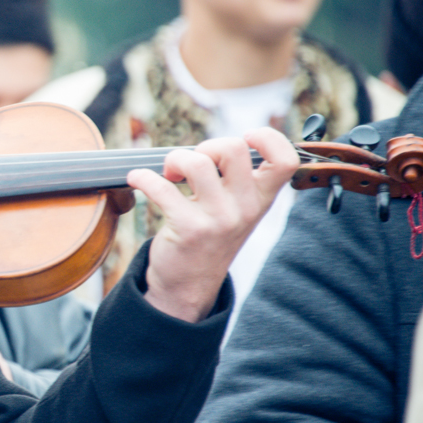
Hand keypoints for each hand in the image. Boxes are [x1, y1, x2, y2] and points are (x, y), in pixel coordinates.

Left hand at [126, 127, 297, 321]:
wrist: (188, 285)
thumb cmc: (209, 236)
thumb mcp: (237, 209)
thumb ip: (239, 179)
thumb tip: (219, 143)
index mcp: (262, 199)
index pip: (285, 160)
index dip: (268, 137)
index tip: (244, 138)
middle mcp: (246, 208)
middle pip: (233, 148)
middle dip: (206, 145)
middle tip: (191, 164)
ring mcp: (219, 219)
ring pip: (197, 162)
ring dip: (175, 159)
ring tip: (169, 174)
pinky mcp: (189, 229)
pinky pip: (162, 188)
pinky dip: (143, 178)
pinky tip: (137, 179)